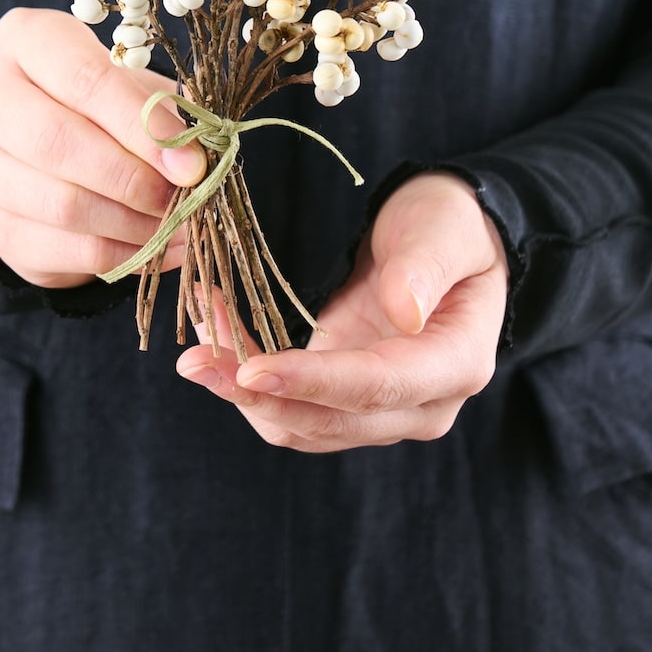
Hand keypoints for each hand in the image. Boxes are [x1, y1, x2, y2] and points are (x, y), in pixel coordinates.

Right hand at [0, 8, 206, 287]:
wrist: (59, 148)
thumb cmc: (110, 103)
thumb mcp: (138, 87)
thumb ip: (164, 112)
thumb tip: (197, 157)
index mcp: (25, 40)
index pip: (81, 79)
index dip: (140, 123)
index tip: (191, 159)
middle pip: (55, 142)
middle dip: (133, 176)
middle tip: (186, 195)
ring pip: (61, 204)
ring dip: (134, 222)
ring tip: (181, 224)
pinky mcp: (0, 229)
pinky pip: (66, 250)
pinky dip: (125, 256)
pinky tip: (163, 250)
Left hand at [175, 173, 508, 449]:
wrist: (444, 241)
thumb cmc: (449, 226)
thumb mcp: (443, 229)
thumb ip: (423, 268)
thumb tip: (404, 313)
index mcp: (457, 363)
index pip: (378, 387)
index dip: (313, 383)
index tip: (251, 369)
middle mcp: (421, 404)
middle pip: (331, 422)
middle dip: (257, 395)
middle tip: (194, 360)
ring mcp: (381, 410)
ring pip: (299, 425)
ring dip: (242, 393)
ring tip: (194, 346)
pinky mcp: (343, 399)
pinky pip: (288, 405)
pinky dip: (246, 380)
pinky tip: (214, 334)